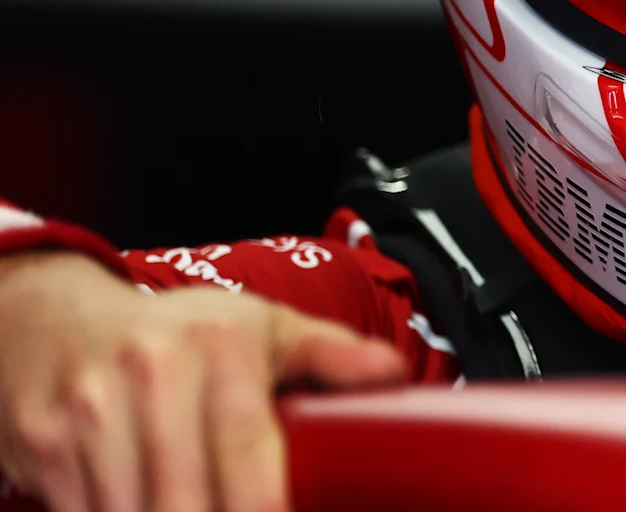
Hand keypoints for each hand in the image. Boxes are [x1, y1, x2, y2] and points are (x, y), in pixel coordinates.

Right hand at [0, 252, 406, 511]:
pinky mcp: (45, 446)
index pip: (250, 460)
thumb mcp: (260, 327)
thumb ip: (330, 354)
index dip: (266, 511)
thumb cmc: (175, 333)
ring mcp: (91, 413)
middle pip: (188, 504)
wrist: (52, 320)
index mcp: (222, 349)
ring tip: (200, 508)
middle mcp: (154, 377)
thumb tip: (394, 374)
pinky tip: (140, 506)